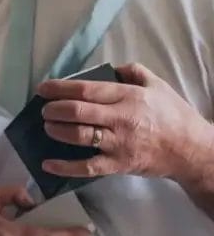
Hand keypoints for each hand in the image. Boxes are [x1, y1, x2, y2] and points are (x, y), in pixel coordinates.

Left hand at [38, 63, 213, 182]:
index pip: (86, 90)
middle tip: (44, 109)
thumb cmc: (174, 116)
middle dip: (54, 109)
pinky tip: (47, 164)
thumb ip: (133, 71)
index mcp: (128, 96)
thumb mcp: (157, 85)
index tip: (43, 88)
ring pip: (79, 136)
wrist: (193, 151)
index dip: (60, 88)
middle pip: (78, 112)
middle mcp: (120, 119)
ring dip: (57, 131)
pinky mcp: (119, 164)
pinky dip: (65, 167)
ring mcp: (118, 143)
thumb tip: (110, 68)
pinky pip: (88, 167)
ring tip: (47, 126)